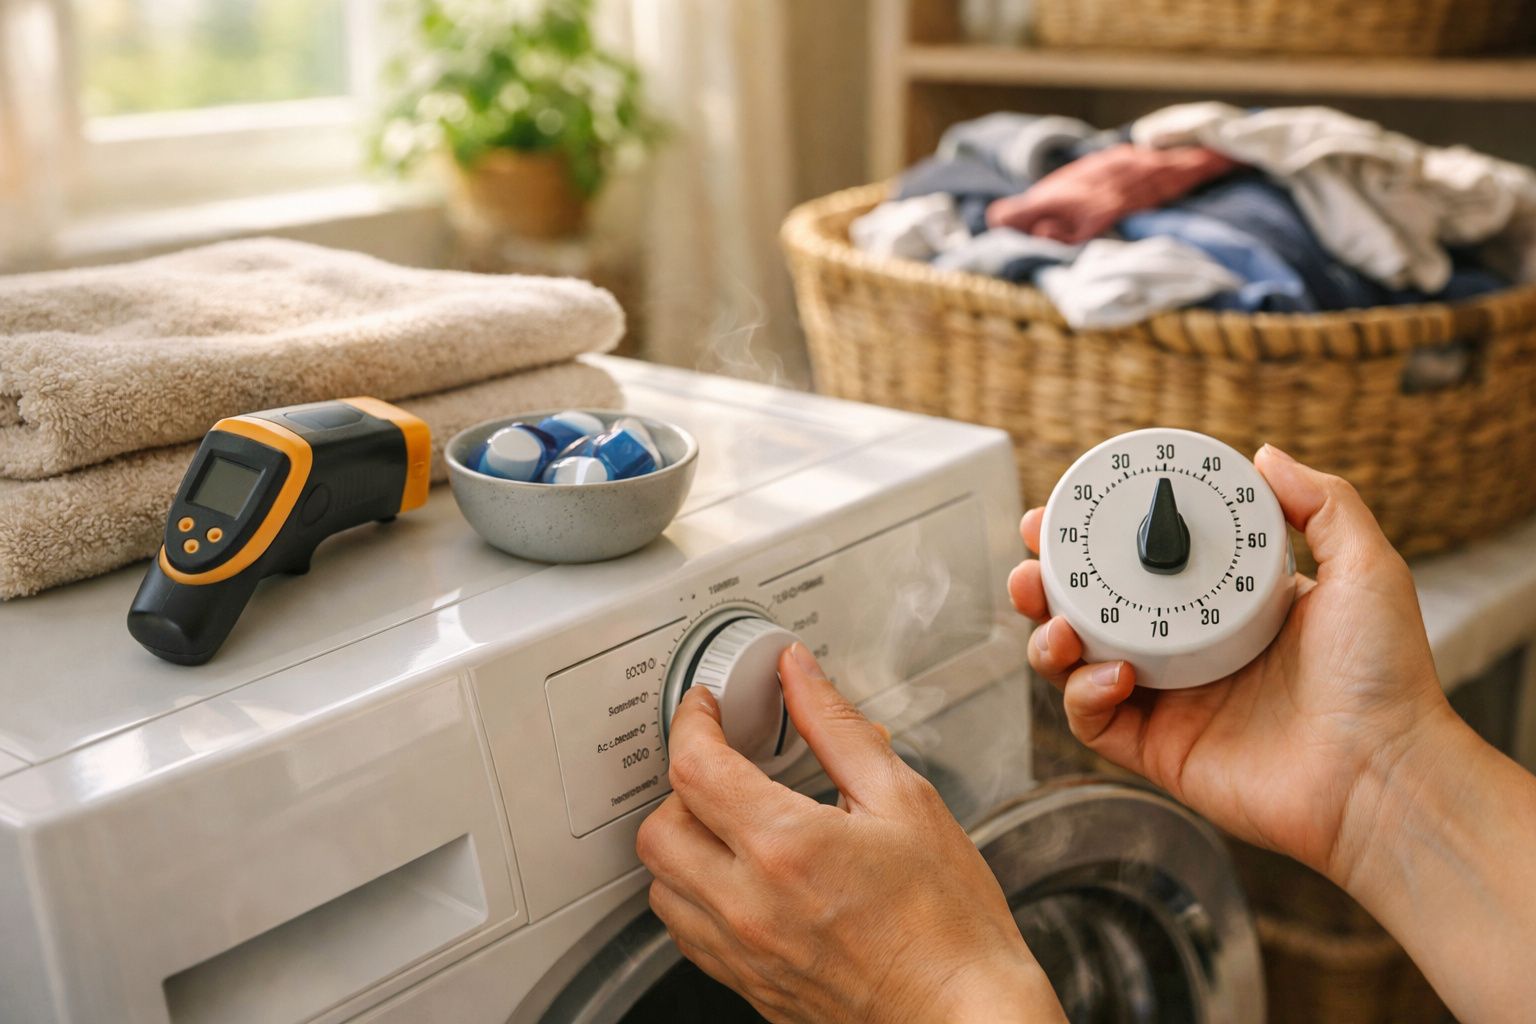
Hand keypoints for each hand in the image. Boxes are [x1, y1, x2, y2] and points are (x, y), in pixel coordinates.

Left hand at [636, 643, 1062, 1023]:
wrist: (964, 1017)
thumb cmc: (951, 923)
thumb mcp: (904, 801)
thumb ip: (838, 728)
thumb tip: (800, 674)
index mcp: (786, 847)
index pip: (693, 766)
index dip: (691, 721)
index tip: (706, 707)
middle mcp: (749, 905)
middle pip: (658, 828)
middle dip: (681, 784)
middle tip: (722, 764)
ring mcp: (743, 952)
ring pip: (660, 885)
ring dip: (682, 843)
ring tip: (731, 822)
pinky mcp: (748, 986)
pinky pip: (686, 933)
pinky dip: (694, 894)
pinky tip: (740, 878)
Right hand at [1008, 445, 1456, 883]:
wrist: (1382, 774)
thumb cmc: (1385, 678)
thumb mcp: (1364, 567)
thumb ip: (1322, 503)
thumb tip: (1264, 454)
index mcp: (1226, 606)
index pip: (1145, 563)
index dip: (1096, 539)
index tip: (1069, 513)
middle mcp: (1190, 651)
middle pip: (1091, 609)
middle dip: (1048, 585)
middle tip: (1033, 565)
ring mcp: (1170, 703)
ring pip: (1076, 664)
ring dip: (1049, 638)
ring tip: (1058, 623)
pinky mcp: (1158, 751)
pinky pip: (1093, 722)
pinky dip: (1083, 694)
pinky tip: (1111, 674)